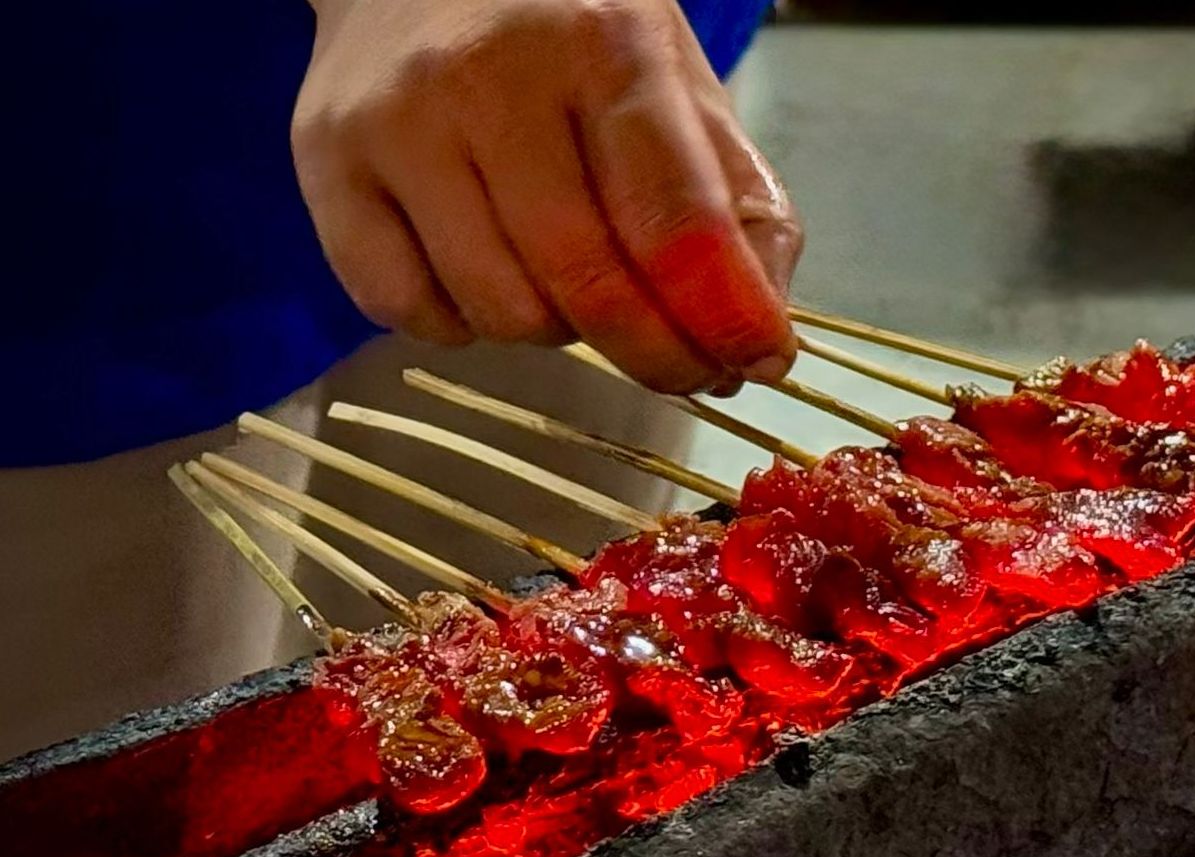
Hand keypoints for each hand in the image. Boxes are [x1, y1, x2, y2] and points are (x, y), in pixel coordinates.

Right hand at [293, 0, 801, 392]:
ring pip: (500, 312)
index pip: (673, 216)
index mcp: (604, 43)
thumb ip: (735, 203)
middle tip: (687, 369)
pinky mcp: (324, 165)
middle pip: (585, 282)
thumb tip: (758, 337)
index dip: (723, 313)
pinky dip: (462, 325)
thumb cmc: (566, 38)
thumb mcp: (675, 85)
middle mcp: (491, 77)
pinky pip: (407, 314)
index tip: (758, 364)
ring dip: (556, 331)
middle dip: (654, 352)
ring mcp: (398, 123)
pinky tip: (484, 271)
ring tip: (568, 280)